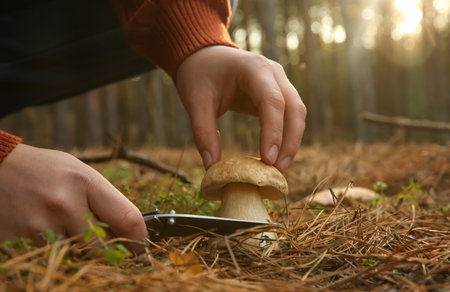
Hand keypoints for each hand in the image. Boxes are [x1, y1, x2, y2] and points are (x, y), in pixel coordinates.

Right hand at [0, 144, 146, 251]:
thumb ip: (106, 201)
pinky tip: (49, 235)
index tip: (142, 250)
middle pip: (104, 249)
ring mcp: (39, 227)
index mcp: (84, 182)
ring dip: (80, 253)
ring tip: (68, 231)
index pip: (128, 219)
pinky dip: (57, 255)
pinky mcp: (17, 244)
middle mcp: (63, 205)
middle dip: (110, 252)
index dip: (141, 240)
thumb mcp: (81, 173)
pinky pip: (51, 261)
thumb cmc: (46, 170)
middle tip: (108, 248)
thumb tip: (131, 233)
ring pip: (77, 258)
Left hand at [176, 46, 305, 171]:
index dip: (273, 131)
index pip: (272, 101)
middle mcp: (273, 72)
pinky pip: (290, 115)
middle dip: (290, 141)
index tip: (268, 160)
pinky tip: (276, 156)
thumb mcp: (195, 102)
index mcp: (253, 68)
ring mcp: (279, 81)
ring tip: (278, 169)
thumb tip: (212, 168)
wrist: (203, 56)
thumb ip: (203, 133)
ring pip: (297, 113)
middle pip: (294, 108)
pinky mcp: (278, 92)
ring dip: (292, 141)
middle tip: (278, 171)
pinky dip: (287, 135)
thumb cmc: (199, 75)